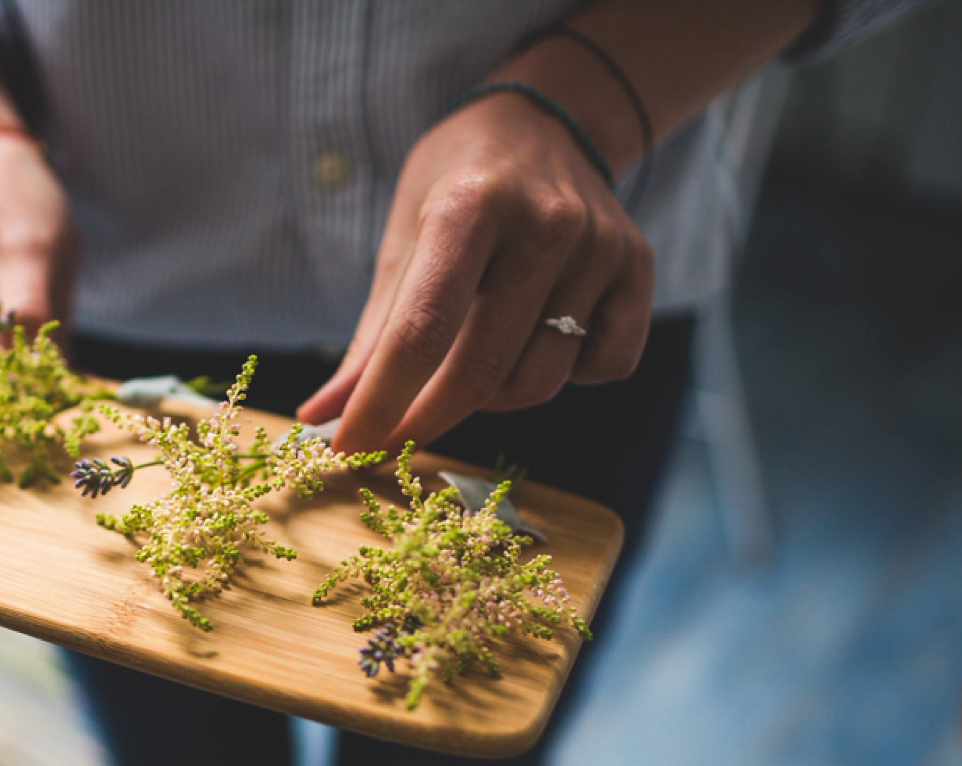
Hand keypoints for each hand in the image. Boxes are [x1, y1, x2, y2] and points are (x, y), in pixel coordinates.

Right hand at [0, 136, 75, 447]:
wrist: (5, 174)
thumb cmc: (7, 198)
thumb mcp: (26, 245)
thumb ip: (26, 308)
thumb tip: (34, 373)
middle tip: (46, 449)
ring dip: (24, 434)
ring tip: (70, 436)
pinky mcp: (11, 358)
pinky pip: (25, 401)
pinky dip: (49, 412)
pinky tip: (83, 413)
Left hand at [296, 91, 654, 453]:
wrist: (547, 123)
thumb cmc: (457, 186)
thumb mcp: (403, 240)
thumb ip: (371, 337)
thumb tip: (321, 417)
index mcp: (469, 207)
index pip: (422, 332)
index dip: (381, 403)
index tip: (349, 447)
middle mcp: (545, 224)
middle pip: (481, 370)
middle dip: (426, 419)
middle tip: (395, 434)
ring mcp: (601, 247)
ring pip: (539, 381)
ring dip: (492, 398)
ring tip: (469, 362)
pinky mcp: (640, 269)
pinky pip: (603, 367)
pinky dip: (564, 376)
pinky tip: (537, 341)